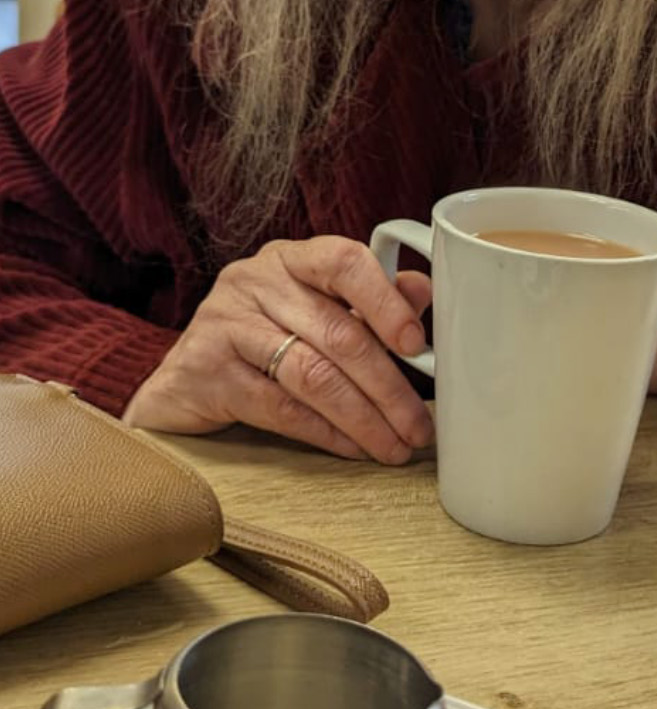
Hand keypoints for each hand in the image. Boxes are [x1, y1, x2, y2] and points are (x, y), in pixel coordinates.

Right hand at [122, 237, 433, 464]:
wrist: (180, 383)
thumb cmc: (258, 341)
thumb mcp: (311, 311)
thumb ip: (367, 300)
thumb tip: (423, 292)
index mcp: (290, 259)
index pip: (344, 261)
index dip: (386, 302)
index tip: (418, 344)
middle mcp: (255, 281)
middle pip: (336, 331)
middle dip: (387, 385)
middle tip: (418, 426)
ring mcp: (225, 324)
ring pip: (311, 373)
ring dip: (362, 417)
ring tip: (393, 446)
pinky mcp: (206, 372)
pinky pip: (279, 407)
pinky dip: (324, 433)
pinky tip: (352, 449)